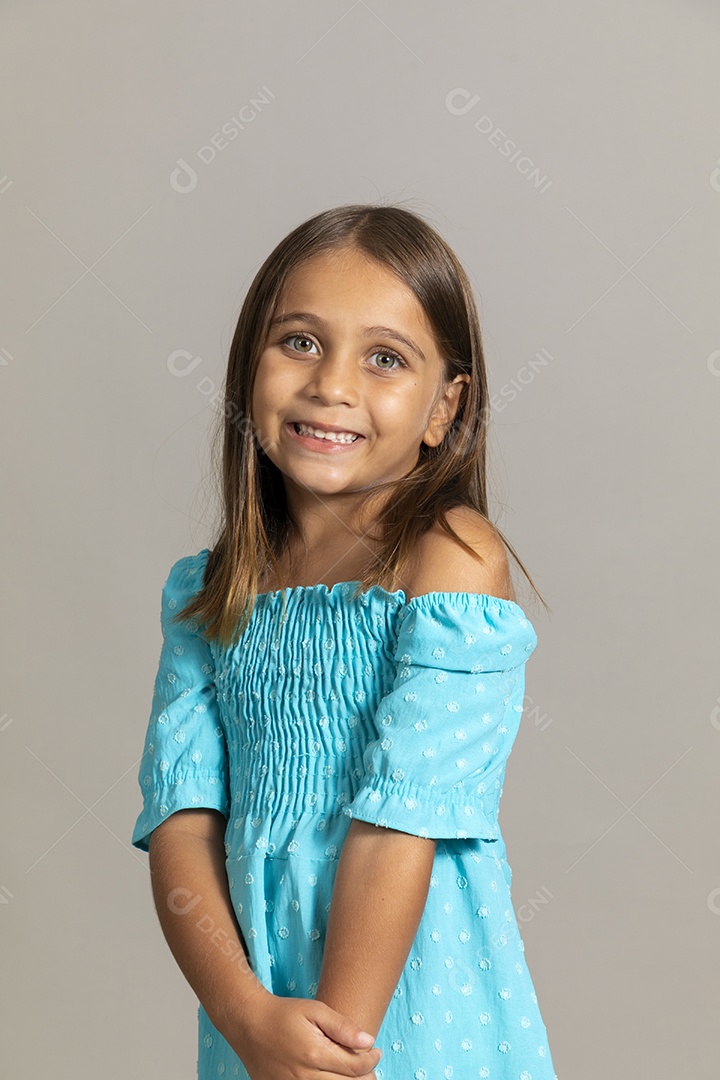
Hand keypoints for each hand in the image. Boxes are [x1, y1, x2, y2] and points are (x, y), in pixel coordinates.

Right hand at [223, 988, 382, 1078]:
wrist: (249, 1025)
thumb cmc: (283, 1014)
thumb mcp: (314, 1010)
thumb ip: (342, 1026)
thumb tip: (369, 1041)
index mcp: (315, 1054)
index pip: (356, 1068)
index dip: (372, 1060)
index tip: (376, 1050)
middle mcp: (305, 1078)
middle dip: (365, 1078)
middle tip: (369, 1066)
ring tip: (354, 1074)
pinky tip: (332, 1076)